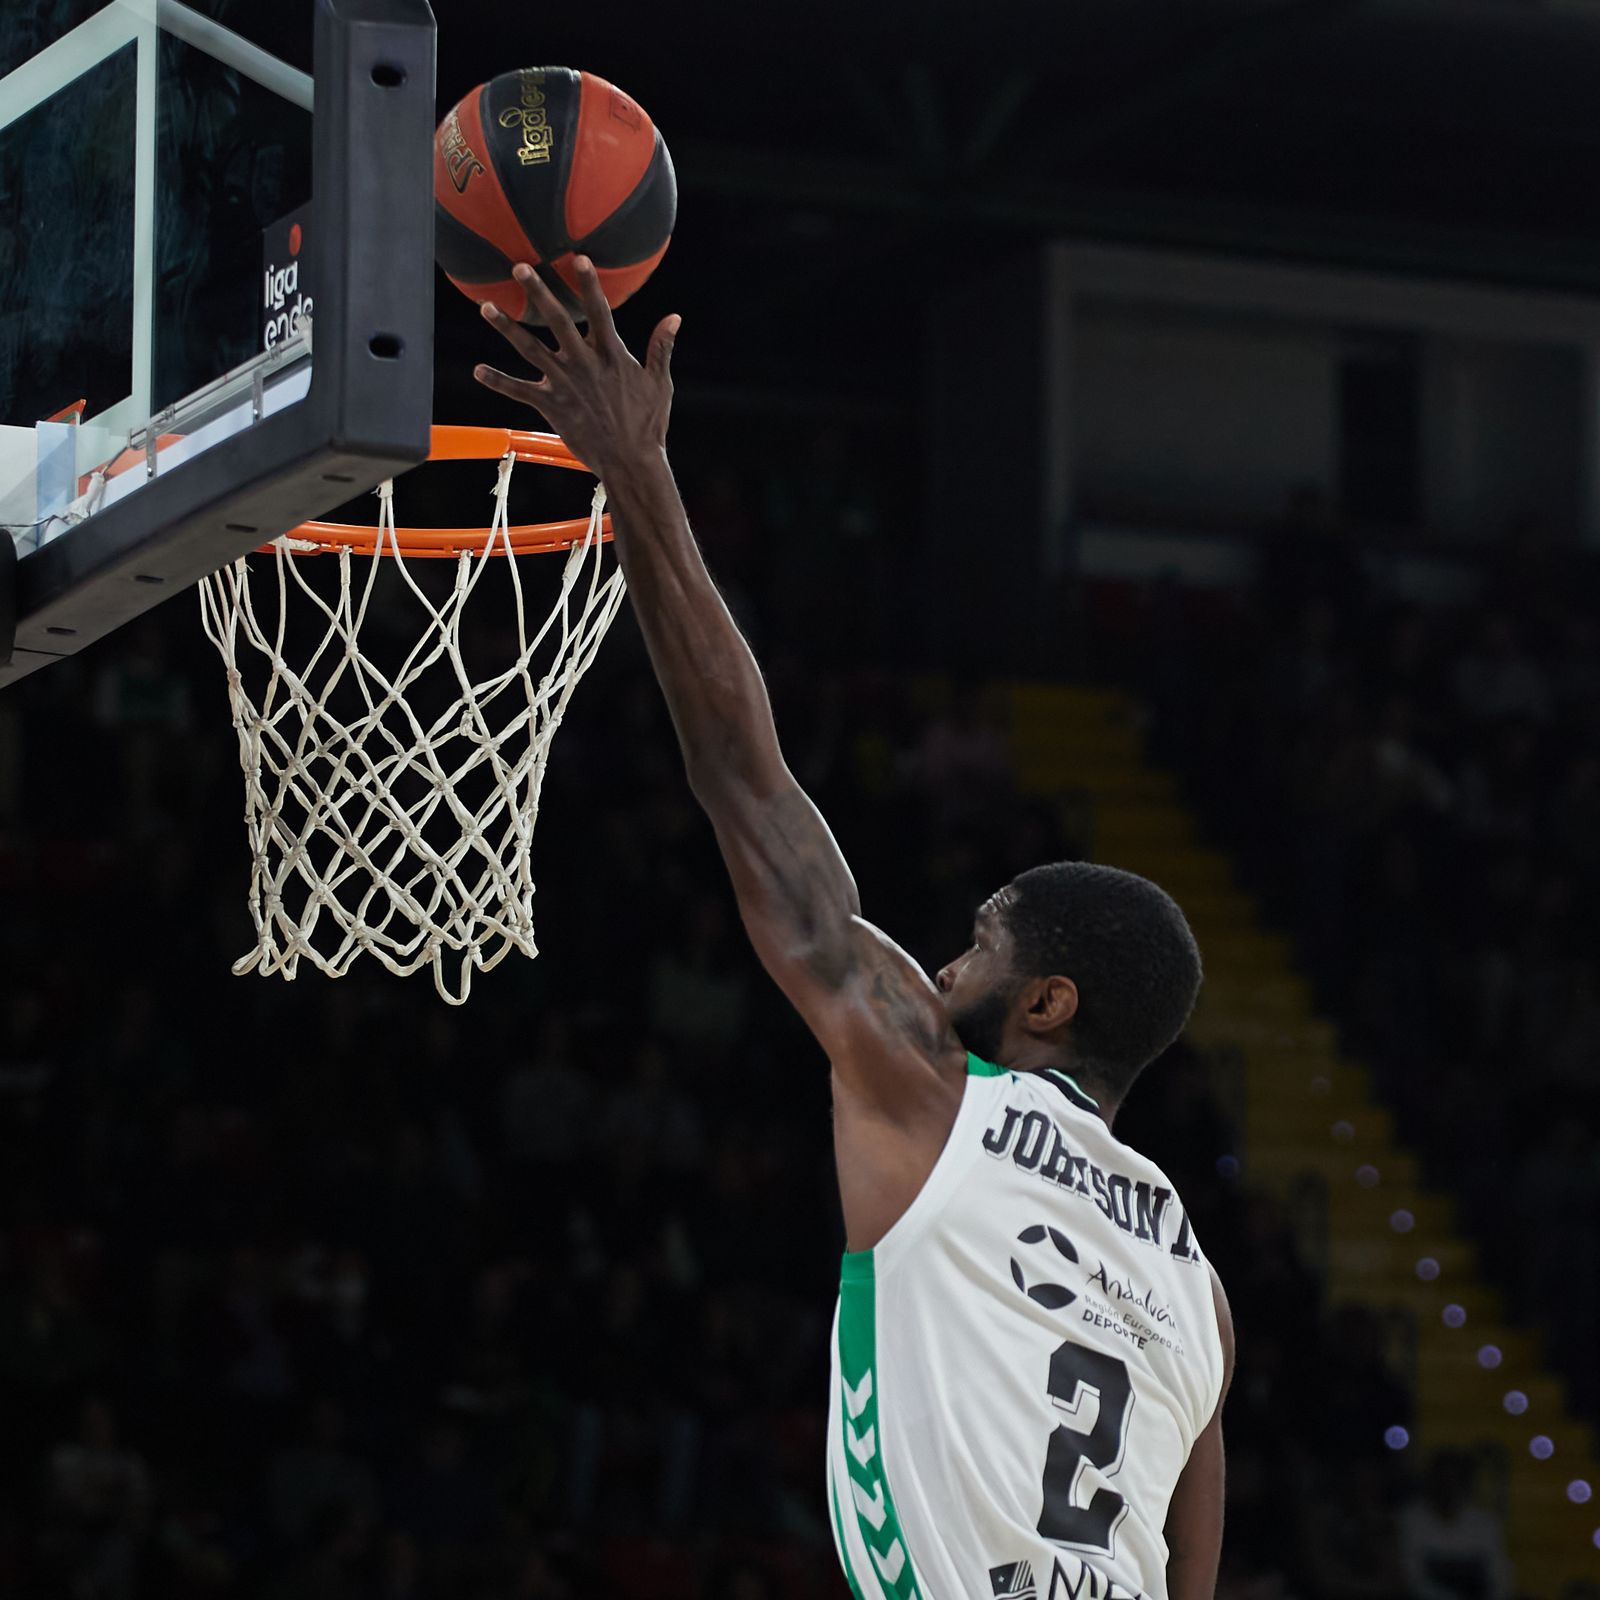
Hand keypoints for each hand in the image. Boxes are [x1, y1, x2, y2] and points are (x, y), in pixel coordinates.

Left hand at [473, 256, 679, 479]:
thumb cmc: (648, 425)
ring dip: (507, 327)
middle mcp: (584, 364)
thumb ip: (662, 348)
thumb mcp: (660, 384)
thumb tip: (674, 318)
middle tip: (520, 268)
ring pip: (530, 349)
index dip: (589, 283)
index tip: (578, 258)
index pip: (599, 311)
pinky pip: (519, 391)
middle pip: (557, 321)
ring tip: (486, 306)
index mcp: (612, 355)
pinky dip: (498, 381)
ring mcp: (565, 384)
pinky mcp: (552, 406)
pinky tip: (478, 370)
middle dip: (538, 293)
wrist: (630, 462)